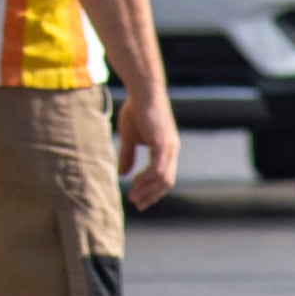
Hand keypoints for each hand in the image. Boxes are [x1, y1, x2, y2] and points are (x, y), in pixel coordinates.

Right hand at [114, 80, 178, 210]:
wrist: (143, 91)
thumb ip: (128, 156)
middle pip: (166, 182)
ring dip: (148, 190)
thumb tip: (123, 174)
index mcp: (166, 150)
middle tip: (136, 204)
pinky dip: (149, 178)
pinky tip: (136, 184)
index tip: (138, 199)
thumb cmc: (136, 110)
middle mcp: (172, 151)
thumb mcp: (129, 137)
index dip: (152, 190)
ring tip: (133, 196)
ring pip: (163, 178)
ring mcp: (169, 148)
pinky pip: (159, 168)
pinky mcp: (162, 143)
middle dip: (151, 195)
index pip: (163, 177)